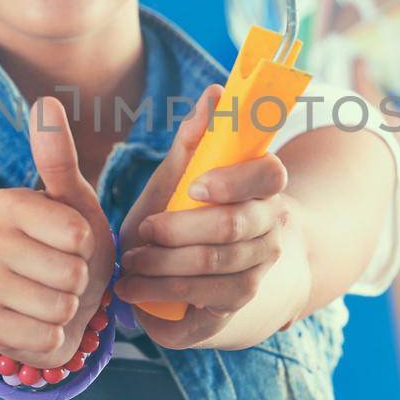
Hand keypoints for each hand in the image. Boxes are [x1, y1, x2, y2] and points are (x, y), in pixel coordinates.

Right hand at [0, 96, 115, 369]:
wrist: (45, 300)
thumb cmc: (69, 247)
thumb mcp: (76, 203)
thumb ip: (59, 158)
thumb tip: (46, 100)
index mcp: (4, 204)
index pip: (75, 232)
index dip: (89, 244)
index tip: (77, 242)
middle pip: (68, 273)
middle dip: (81, 279)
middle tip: (67, 274)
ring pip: (57, 308)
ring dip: (69, 310)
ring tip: (56, 298)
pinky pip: (42, 339)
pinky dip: (54, 337)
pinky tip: (42, 323)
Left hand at [115, 84, 293, 348]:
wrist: (180, 271)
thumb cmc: (178, 212)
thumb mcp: (178, 176)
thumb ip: (193, 141)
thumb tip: (214, 93)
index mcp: (262, 188)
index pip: (269, 175)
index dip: (233, 181)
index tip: (194, 186)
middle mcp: (269, 230)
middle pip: (232, 227)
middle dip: (178, 229)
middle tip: (142, 230)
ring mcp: (256, 271)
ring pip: (214, 266)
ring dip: (163, 264)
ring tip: (129, 261)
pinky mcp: (234, 307)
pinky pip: (202, 302)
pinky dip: (160, 294)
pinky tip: (134, 288)